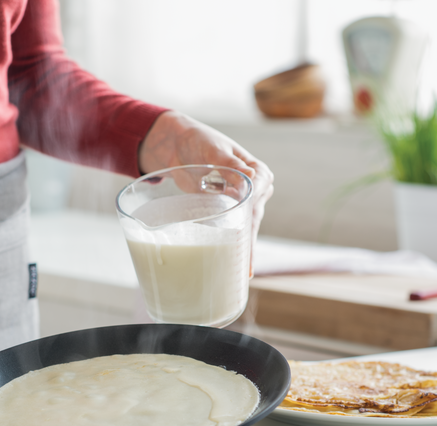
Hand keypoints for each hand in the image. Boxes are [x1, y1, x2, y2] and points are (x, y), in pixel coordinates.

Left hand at [138, 110, 274, 259]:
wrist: (178, 146)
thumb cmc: (198, 141)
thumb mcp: (214, 149)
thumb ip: (230, 163)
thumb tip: (252, 176)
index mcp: (257, 171)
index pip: (258, 193)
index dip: (252, 212)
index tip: (246, 228)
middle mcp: (253, 189)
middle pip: (253, 218)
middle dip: (250, 243)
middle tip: (247, 268)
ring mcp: (239, 203)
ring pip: (244, 228)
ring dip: (242, 249)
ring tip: (242, 273)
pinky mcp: (224, 211)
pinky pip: (229, 230)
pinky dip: (229, 245)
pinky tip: (229, 264)